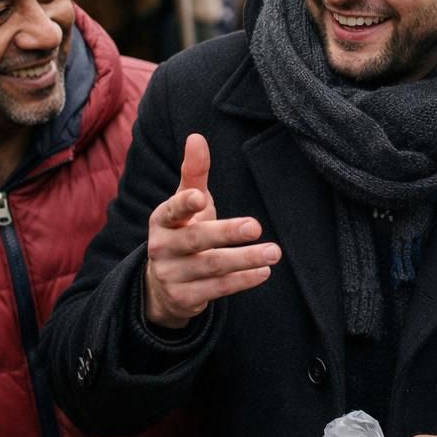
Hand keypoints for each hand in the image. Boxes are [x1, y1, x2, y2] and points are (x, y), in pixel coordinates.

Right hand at [143, 133, 281, 329]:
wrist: (162, 285)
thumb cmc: (182, 232)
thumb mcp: (185, 203)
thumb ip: (193, 173)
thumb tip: (196, 136)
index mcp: (162, 221)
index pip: (171, 210)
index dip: (184, 204)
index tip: (200, 197)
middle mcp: (162, 248)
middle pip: (197, 239)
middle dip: (226, 232)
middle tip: (255, 226)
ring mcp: (172, 275)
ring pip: (211, 267)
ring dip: (244, 260)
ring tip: (273, 252)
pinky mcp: (184, 299)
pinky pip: (217, 290)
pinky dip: (242, 281)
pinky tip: (263, 272)